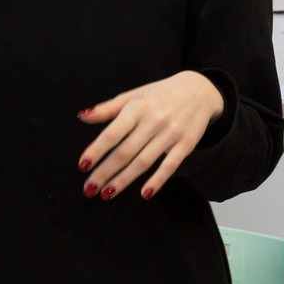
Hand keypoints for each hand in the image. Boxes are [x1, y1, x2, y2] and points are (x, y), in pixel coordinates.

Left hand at [77, 70, 225, 199]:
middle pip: (125, 152)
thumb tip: (82, 116)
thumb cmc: (159, 94)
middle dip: (105, 172)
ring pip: (144, 162)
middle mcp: (154, 122)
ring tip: (107, 193)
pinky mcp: (187, 144)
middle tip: (89, 189)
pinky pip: (171, 165)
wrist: (201, 90)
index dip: (96, 151)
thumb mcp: (133, 96)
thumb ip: (107, 109)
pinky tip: (145, 193)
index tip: (82, 166)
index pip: (112, 133)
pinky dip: (158, 180)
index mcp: (137, 109)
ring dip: (124, 180)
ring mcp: (171, 134)